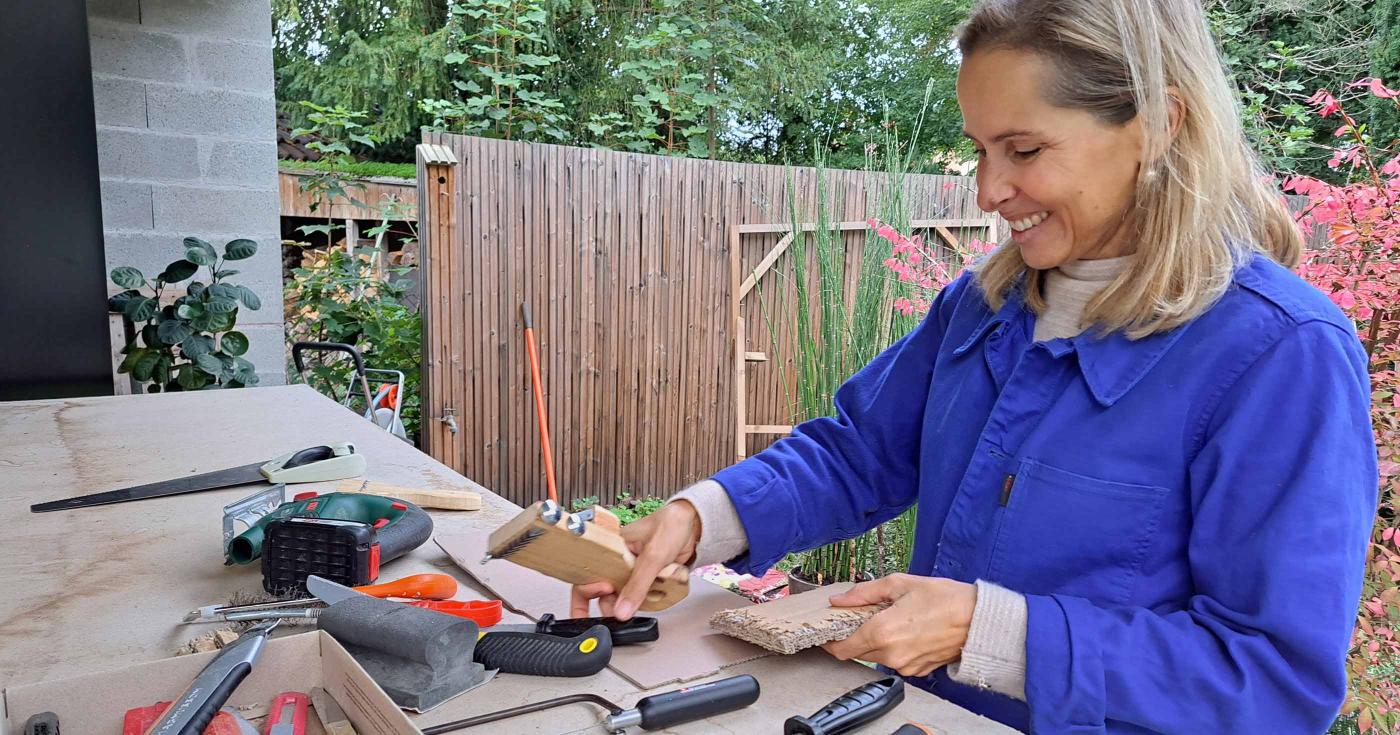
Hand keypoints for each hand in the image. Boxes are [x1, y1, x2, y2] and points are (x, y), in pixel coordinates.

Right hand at [569, 500, 700, 619]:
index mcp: (612, 550)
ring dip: (639, 600)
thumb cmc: (671, 525)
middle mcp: (620, 562)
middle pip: (606, 592)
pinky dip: (652, 598)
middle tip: (624, 610)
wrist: (695, 524)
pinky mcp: (648, 579)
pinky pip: (644, 596)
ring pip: (627, 597)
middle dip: (615, 603)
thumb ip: (637, 585)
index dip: (587, 594)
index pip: (589, 575)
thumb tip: (621, 610)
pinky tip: (662, 591)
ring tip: (653, 591)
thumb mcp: (653, 556)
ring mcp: (634, 572)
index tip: (597, 606)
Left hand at [820, 573, 976, 677]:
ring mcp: (905, 666)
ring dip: (874, 641)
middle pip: (857, 653)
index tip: (825, 632)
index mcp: (882, 632)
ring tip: (888, 619)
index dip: (829, 642)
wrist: (979, 621)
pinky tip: (904, 630)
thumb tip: (840, 599)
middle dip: (853, 636)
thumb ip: (865, 592)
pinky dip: (892, 647)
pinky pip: (895, 660)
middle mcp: (891, 654)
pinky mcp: (918, 670)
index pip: (841, 648)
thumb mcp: (900, 584)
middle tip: (859, 617)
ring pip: (875, 657)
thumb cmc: (945, 599)